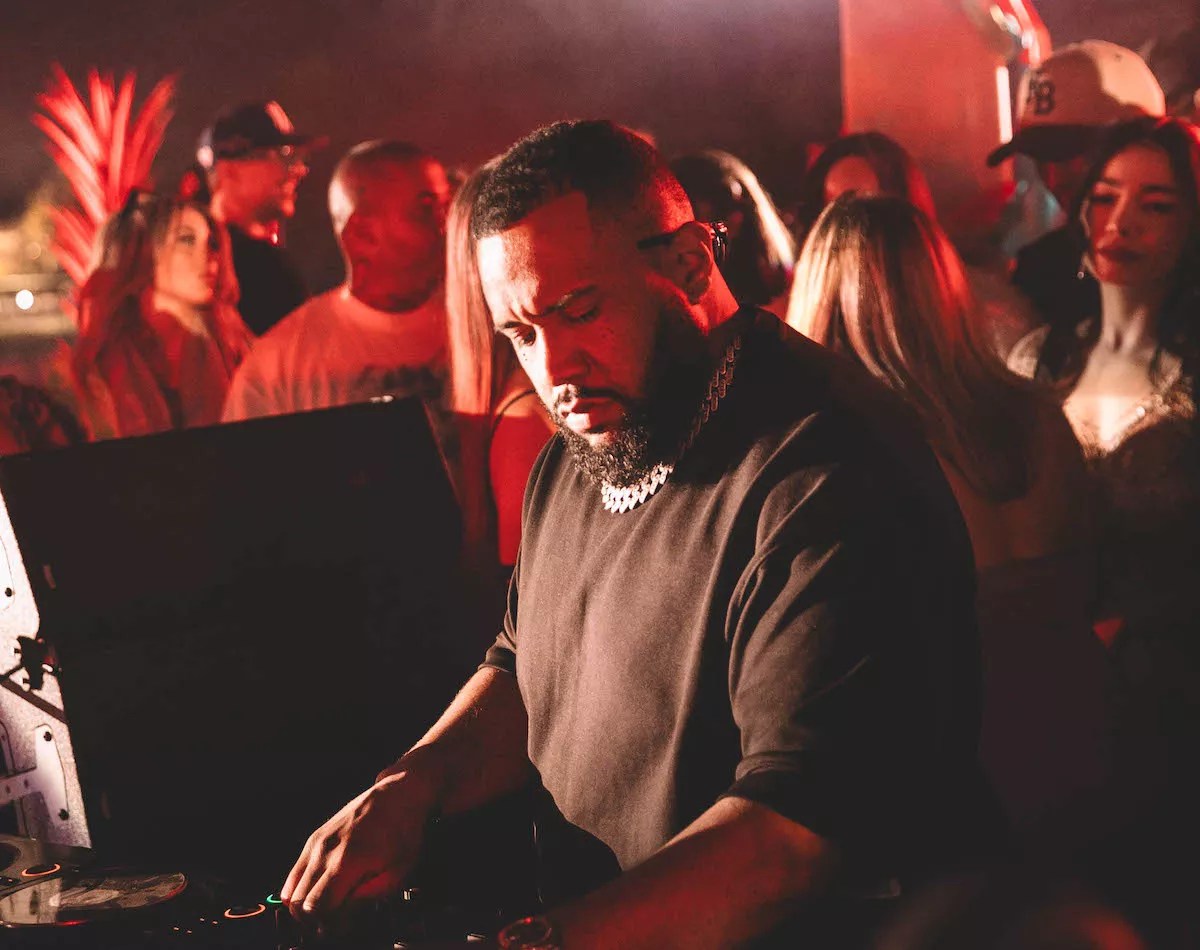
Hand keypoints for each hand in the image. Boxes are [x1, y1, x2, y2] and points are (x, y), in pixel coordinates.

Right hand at [280, 769, 439, 919]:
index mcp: (348, 861)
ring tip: (330, 908)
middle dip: (315, 921)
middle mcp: (325, 851)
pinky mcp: (313, 839)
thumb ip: (368, 898)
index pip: (318, 908)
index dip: (329, 925)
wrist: (397, 795)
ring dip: (306, 908)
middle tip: (336, 921)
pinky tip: (321, 892)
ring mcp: (316, 844)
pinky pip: (294, 875)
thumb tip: (344, 915)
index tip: (344, 926)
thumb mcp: (397, 872)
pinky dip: (300, 891)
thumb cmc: (403, 833)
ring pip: (291, 893)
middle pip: (299, 905)